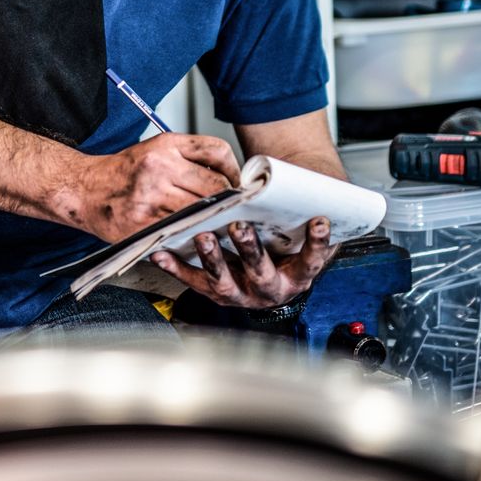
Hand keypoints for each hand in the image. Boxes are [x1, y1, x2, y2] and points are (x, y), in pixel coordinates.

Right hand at [73, 133, 240, 242]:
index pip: (218, 152)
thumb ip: (188, 159)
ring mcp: (151, 197)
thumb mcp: (154, 150)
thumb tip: (228, 178)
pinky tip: (187, 231)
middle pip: (216, 187)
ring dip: (210, 220)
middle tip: (228, 208)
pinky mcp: (144, 223)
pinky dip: (189, 233)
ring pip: (202, 212)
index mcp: (165, 145)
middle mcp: (159, 167)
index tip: (235, 183)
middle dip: (226, 200)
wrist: (84, 190)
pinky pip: (181, 231)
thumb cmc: (121, 173)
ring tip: (208, 221)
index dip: (234, 171)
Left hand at [150, 217, 335, 307]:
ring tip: (204, 238)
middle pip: (262, 273)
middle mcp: (269, 289)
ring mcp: (240, 294)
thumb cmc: (285, 246)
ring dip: (213, 259)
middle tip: (241, 228)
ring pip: (225, 282)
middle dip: (251, 250)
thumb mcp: (300, 234)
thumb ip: (305, 217)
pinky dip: (175, 267)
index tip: (318, 221)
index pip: (311, 261)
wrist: (270, 271)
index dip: (316, 243)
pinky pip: (192, 282)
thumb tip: (312, 186)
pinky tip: (161, 254)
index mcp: (297, 276)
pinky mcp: (213, 292)